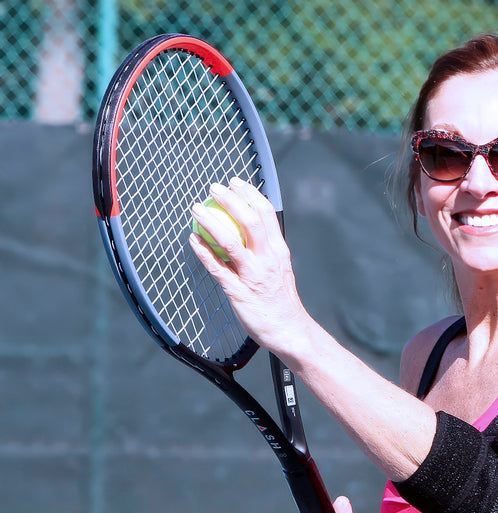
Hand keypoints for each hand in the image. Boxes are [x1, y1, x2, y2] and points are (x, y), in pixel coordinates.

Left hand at [189, 178, 307, 351]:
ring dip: (211, 222)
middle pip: (250, 220)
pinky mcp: (239, 292)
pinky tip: (192, 240)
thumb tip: (250, 231)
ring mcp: (253, 275)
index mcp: (279, 250)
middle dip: (230, 200)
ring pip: (231, 241)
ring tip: (196, 209)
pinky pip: (217, 268)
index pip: (267, 213)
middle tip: (213, 188)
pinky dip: (203, 251)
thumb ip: (267, 249)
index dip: (250, 193)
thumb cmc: (281, 300)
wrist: (289, 330)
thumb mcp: (280, 268)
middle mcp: (268, 259)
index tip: (236, 182)